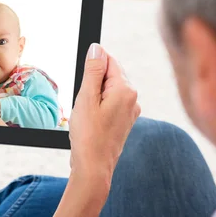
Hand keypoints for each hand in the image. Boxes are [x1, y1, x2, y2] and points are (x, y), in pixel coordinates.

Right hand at [69, 43, 140, 185]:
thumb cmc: (88, 135)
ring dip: (94, 97)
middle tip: (83, 104)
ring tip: (87, 116)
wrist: (94, 168)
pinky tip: (91, 122)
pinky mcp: (125, 121)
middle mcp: (133, 98)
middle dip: (92, 84)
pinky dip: (98, 107)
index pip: (109, 61)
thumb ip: (93, 70)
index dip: (91, 68)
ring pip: (109, 90)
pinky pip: (111, 104)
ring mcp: (131, 111)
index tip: (82, 84)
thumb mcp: (86, 98)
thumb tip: (97, 48)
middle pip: (110, 75)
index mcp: (126, 89)